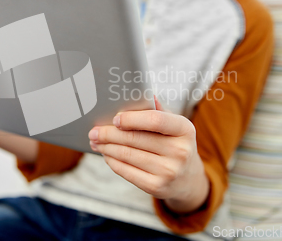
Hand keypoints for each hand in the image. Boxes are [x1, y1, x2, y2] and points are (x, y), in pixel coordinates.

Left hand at [88, 97, 208, 213]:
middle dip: (108, 134)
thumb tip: (140, 95)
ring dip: (106, 147)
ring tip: (96, 142)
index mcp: (185, 129)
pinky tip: (106, 154)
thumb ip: (158, 111)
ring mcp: (169, 171)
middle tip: (94, 131)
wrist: (187, 179)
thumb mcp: (174, 126)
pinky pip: (126, 171)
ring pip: (127, 154)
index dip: (132, 118)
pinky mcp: (156, 186)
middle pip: (135, 138)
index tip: (115, 118)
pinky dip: (112, 161)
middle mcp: (180, 151)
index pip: (155, 120)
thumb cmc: (174, 144)